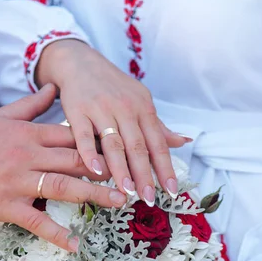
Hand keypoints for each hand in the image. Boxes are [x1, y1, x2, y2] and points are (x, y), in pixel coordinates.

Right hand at [0, 84, 125, 250]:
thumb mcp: (0, 116)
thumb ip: (31, 104)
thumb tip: (54, 85)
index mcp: (28, 134)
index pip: (71, 136)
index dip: (100, 140)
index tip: (124, 145)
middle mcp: (28, 157)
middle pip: (74, 161)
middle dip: (107, 168)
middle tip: (134, 176)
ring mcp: (18, 183)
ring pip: (63, 187)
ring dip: (93, 195)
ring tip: (119, 202)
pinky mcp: (8, 207)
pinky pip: (37, 222)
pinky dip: (56, 235)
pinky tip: (76, 246)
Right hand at [36, 40, 189, 203]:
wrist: (79, 62)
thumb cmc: (112, 87)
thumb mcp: (139, 101)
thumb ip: (157, 126)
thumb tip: (184, 142)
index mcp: (143, 108)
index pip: (157, 143)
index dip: (165, 168)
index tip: (172, 191)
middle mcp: (125, 108)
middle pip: (137, 147)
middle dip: (144, 175)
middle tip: (148, 198)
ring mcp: (101, 109)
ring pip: (114, 144)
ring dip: (121, 170)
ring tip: (127, 192)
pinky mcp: (77, 110)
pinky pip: (84, 135)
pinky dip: (90, 154)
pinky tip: (95, 171)